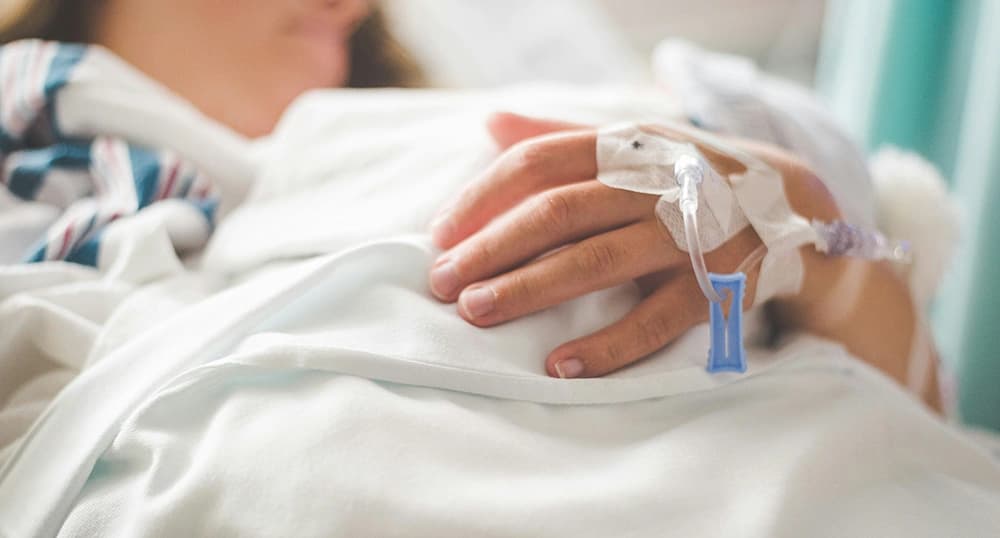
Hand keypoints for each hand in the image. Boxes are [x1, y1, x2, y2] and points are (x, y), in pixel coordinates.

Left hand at [428, 113, 840, 378]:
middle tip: (442, 282)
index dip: (483, 196)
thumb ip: (561, 136)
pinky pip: (657, 319)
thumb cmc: (686, 175)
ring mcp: (688, 234)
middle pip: (559, 211)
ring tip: (478, 313)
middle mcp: (654, 183)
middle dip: (492, 247)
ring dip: (532, 289)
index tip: (439, 234)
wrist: (792, 202)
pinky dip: (608, 345)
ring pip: (598, 261)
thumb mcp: (632, 143)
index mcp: (625, 147)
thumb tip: (490, 123)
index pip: (539, 161)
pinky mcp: (719, 284)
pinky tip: (560, 365)